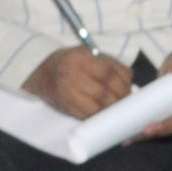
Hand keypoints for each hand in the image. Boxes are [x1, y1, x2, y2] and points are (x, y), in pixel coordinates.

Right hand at [24, 47, 140, 119]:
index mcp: (80, 57)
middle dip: (120, 98)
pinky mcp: (66, 107)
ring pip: (98, 106)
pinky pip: (88, 116)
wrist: (42, 73)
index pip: (109, 73)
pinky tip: (105, 113)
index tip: (129, 89)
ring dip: (112, 109)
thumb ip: (107, 64)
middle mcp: (72, 74)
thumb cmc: (70, 62)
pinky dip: (100, 116)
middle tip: (127, 101)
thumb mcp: (86, 54)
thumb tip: (130, 80)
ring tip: (118, 107)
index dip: (123, 83)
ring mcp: (68, 93)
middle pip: (104, 91)